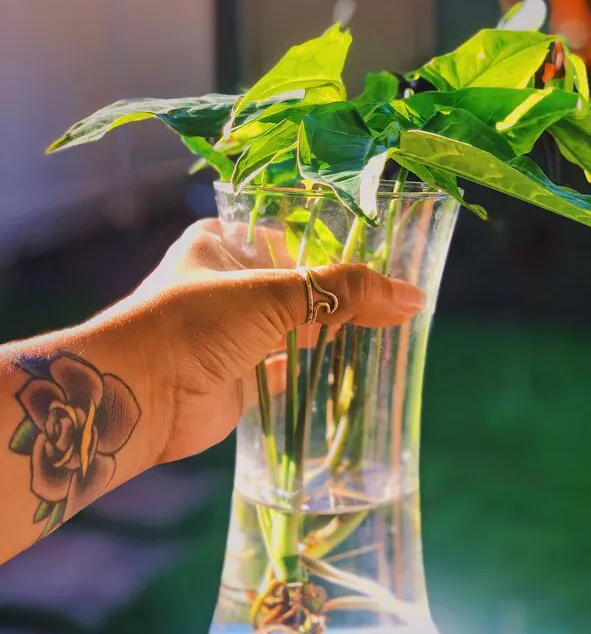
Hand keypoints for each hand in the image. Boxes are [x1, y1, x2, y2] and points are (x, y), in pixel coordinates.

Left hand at [122, 218, 425, 463]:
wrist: (137, 398)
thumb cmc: (193, 325)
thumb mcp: (272, 294)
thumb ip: (341, 293)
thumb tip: (411, 298)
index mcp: (223, 243)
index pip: (293, 235)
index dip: (338, 248)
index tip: (388, 260)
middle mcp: (228, 285)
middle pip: (299, 285)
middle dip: (342, 295)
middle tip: (398, 300)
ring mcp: (234, 334)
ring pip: (296, 328)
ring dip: (333, 333)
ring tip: (389, 330)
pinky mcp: (240, 378)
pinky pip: (289, 369)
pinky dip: (318, 370)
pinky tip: (355, 368)